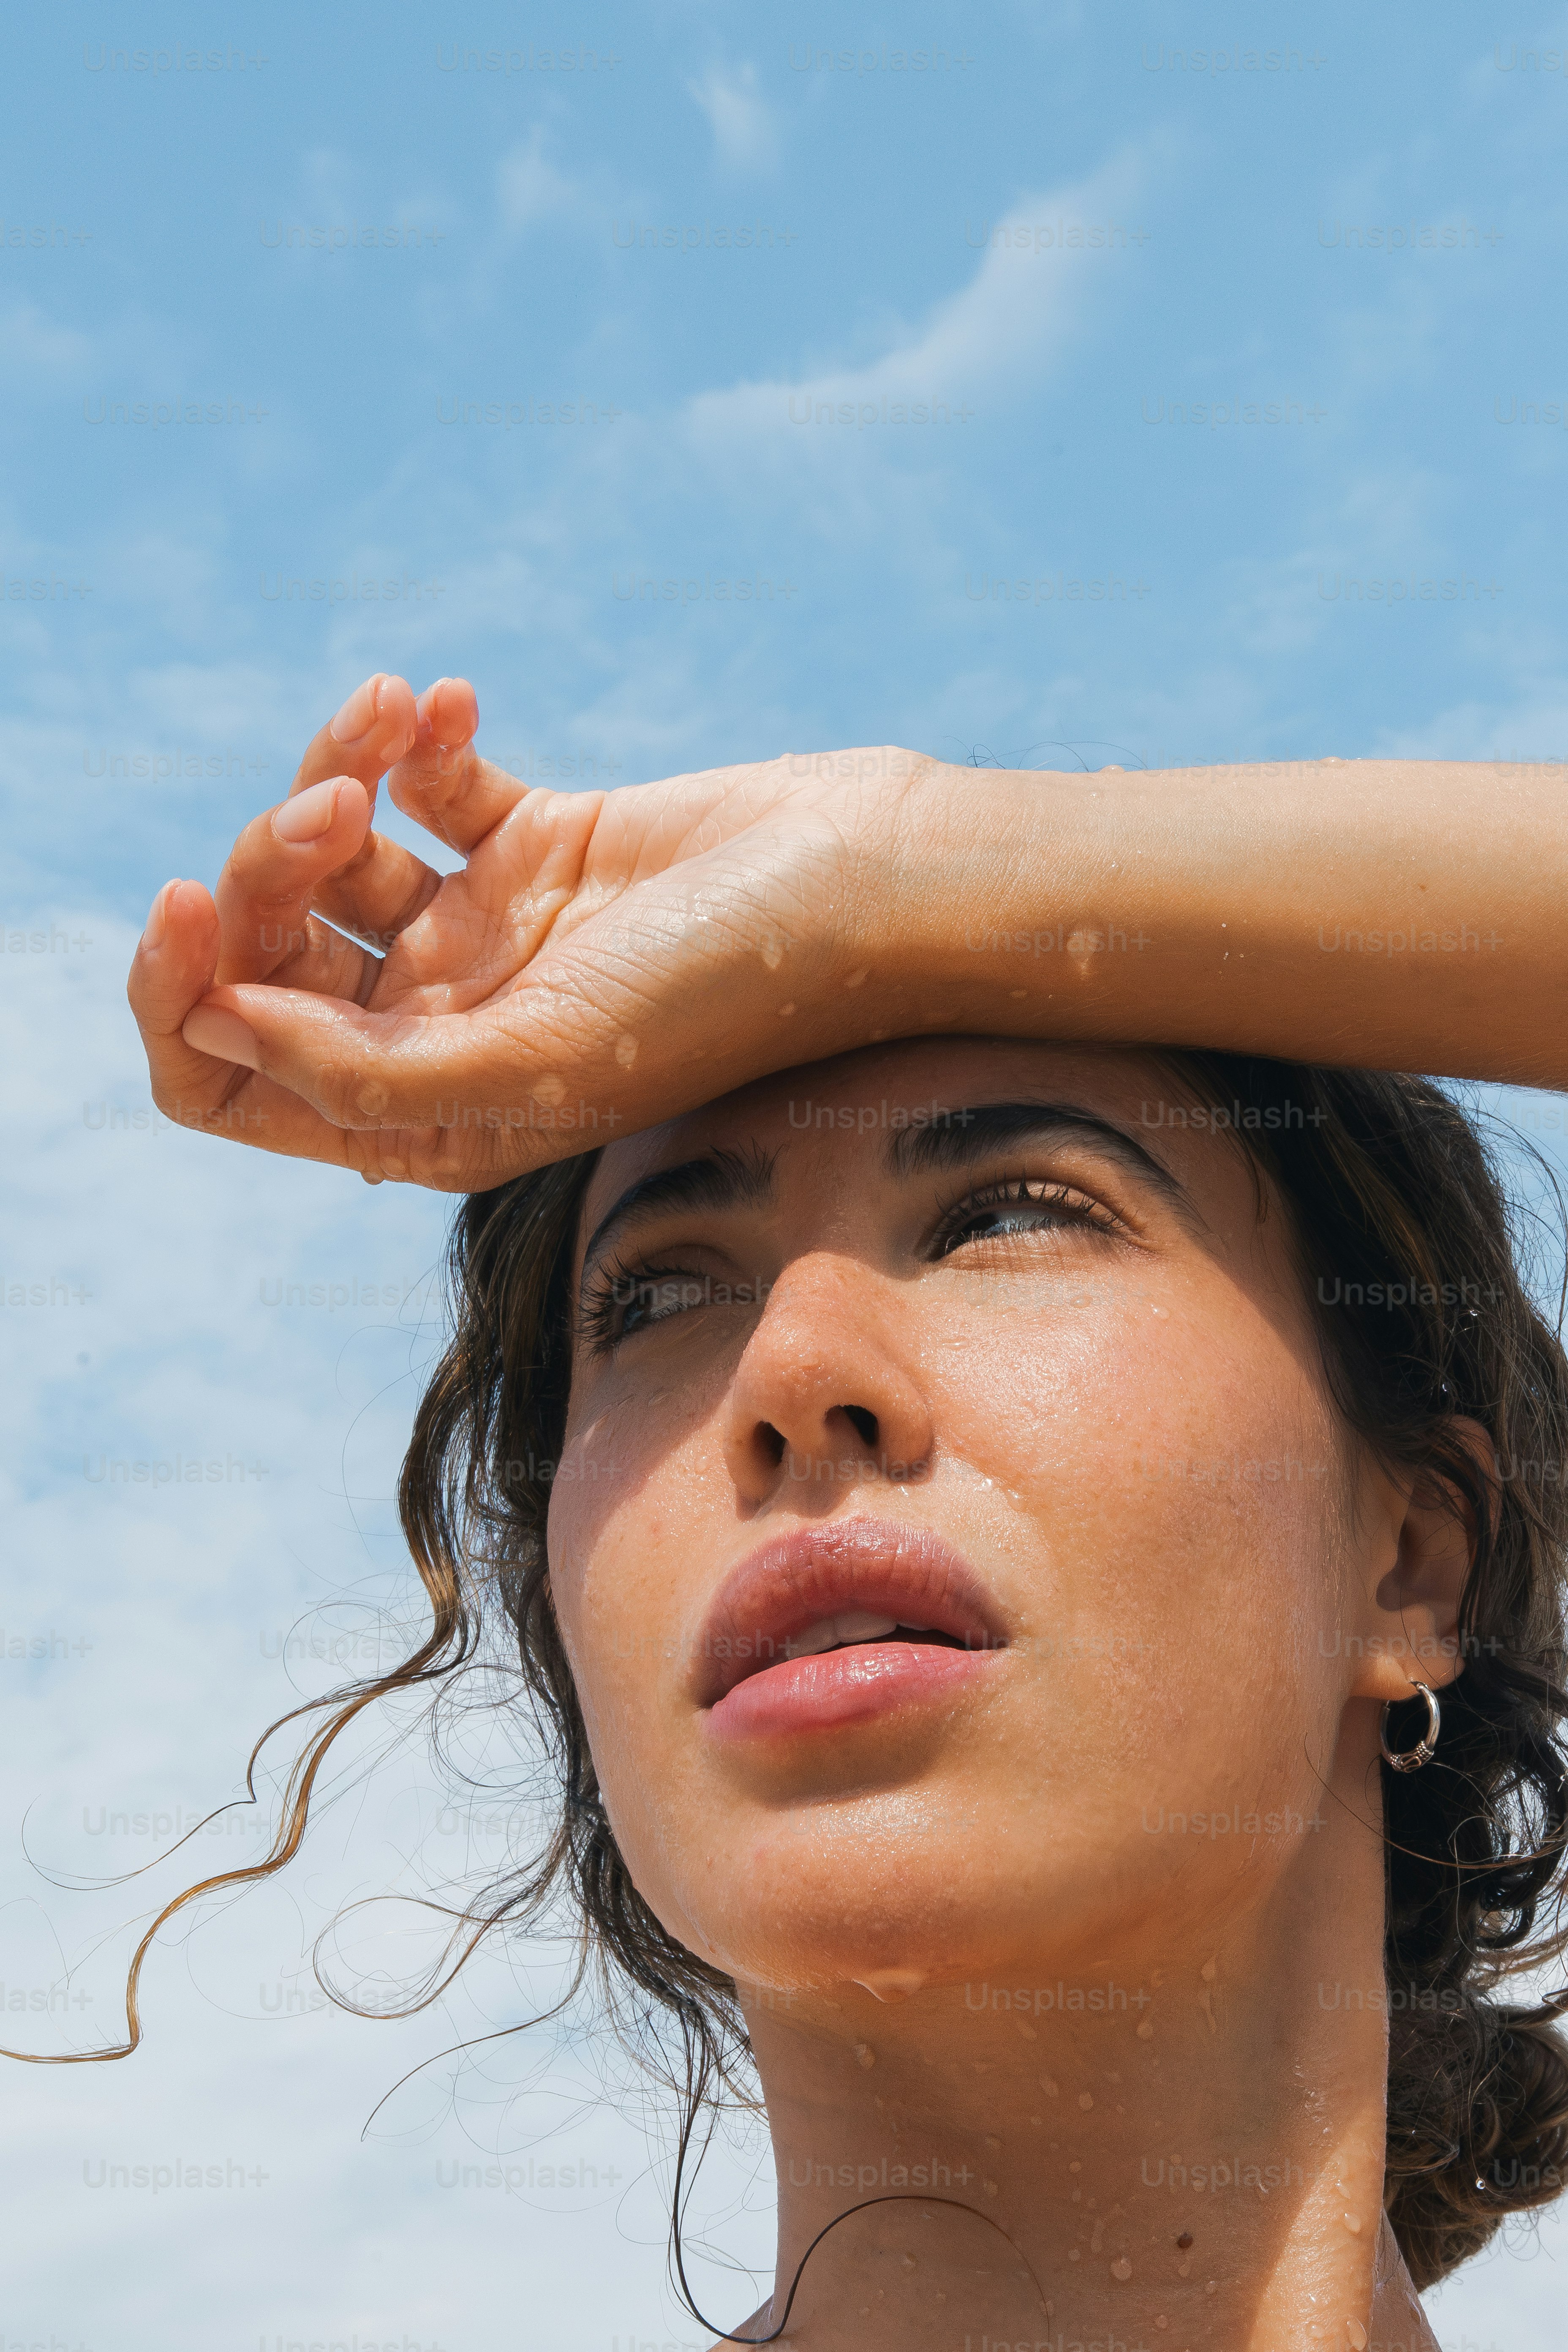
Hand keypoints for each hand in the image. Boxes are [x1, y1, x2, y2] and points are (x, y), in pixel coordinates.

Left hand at [127, 674, 936, 1189]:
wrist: (863, 889)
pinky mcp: (528, 839)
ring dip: (332, 773)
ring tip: (391, 727)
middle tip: (336, 810)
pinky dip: (408, 737)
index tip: (188, 908)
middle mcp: (445, 1028)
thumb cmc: (723, 997)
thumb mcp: (540, 1064)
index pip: (240, 1081)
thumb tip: (218, 1028)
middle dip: (266, 870)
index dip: (185, 1002)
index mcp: (434, 1112)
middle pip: (269, 953)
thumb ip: (370, 1073)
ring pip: (331, 852)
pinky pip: (420, 783)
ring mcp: (484, 931)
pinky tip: (446, 702)